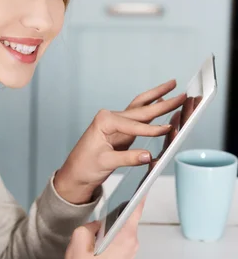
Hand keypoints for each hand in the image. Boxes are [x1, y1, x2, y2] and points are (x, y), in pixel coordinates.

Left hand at [54, 80, 185, 203]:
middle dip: (163, 103)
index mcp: (104, 121)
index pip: (133, 125)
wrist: (75, 173)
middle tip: (182, 95)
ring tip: (173, 85)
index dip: (151, 129)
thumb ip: (128, 158)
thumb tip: (149, 156)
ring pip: (141, 107)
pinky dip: (152, 109)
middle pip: (141, 110)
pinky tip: (161, 100)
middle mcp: (110, 117)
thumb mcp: (106, 163)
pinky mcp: (121, 130)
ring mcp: (116, 122)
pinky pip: (140, 118)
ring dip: (158, 97)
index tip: (167, 129)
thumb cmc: (85, 166)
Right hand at [64, 198, 144, 258]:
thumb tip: (100, 224)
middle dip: (119, 212)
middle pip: (129, 219)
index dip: (141, 195)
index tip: (146, 184)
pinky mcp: (125, 258)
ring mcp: (130, 253)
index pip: (136, 209)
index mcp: (124, 236)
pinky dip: (114, 236)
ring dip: (115, 226)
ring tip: (100, 229)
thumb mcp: (80, 235)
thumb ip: (93, 223)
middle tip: (109, 208)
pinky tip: (102, 239)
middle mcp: (132, 244)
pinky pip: (122, 240)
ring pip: (124, 230)